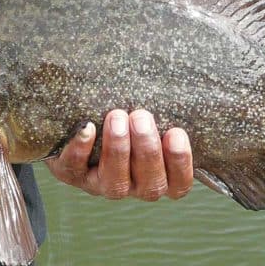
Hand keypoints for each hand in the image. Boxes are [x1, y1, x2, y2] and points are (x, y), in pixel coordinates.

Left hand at [45, 109, 192, 200]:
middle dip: (147, 149)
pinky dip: (80, 149)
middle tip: (141, 117)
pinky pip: (75, 168)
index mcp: (159, 176)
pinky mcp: (72, 174)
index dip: (180, 163)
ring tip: (117, 117)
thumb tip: (192, 78)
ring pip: (115, 181)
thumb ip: (166, 108)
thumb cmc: (128, 113)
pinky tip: (86, 128)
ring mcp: (102, 183)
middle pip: (150, 183)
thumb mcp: (148, 113)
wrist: (79, 117)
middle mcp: (133, 186)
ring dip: (118, 149)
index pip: (179, 184)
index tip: (176, 132)